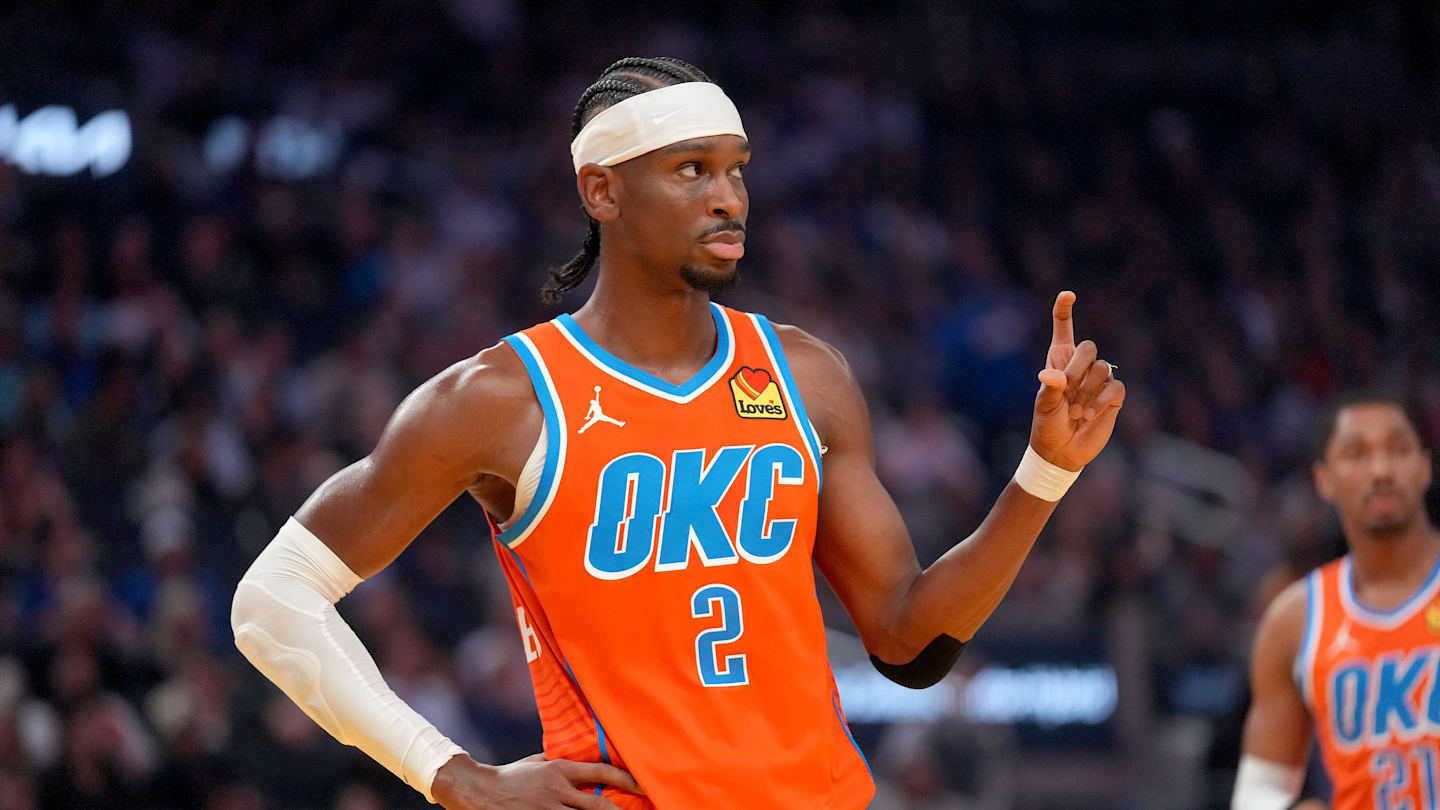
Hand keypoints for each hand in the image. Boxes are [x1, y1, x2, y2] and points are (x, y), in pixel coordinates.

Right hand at [432, 753, 643, 809]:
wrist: (480, 792)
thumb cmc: (512, 775)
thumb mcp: (538, 761)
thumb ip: (560, 761)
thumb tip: (581, 757)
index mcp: (559, 770)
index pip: (600, 773)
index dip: (625, 779)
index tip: (641, 786)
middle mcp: (557, 791)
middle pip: (597, 807)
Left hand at [1031, 291, 1124, 470]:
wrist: (1062, 451)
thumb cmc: (1047, 425)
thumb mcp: (1044, 406)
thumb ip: (1050, 388)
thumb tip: (1050, 375)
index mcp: (1059, 361)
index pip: (1064, 329)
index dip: (1064, 311)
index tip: (1068, 294)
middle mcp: (1080, 367)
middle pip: (1089, 347)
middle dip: (1078, 367)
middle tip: (1066, 389)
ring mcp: (1098, 381)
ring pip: (1103, 368)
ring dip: (1087, 391)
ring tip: (1075, 411)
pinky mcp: (1113, 397)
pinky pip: (1116, 387)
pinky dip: (1101, 401)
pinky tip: (1088, 414)